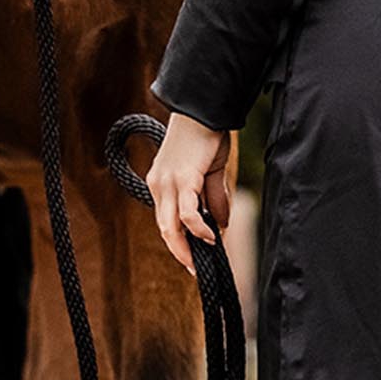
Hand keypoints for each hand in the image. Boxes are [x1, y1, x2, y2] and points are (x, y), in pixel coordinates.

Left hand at [147, 110, 232, 275]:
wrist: (204, 108)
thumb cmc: (206, 135)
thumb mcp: (210, 172)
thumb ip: (213, 198)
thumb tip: (221, 225)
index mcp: (162, 183)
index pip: (166, 221)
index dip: (180, 242)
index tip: (195, 258)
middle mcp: (159, 185)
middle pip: (164, 230)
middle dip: (181, 253)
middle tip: (197, 271)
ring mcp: (168, 183)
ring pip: (170, 227)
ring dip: (187, 247)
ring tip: (204, 258)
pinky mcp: (182, 179)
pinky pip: (187, 214)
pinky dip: (198, 229)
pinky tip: (211, 236)